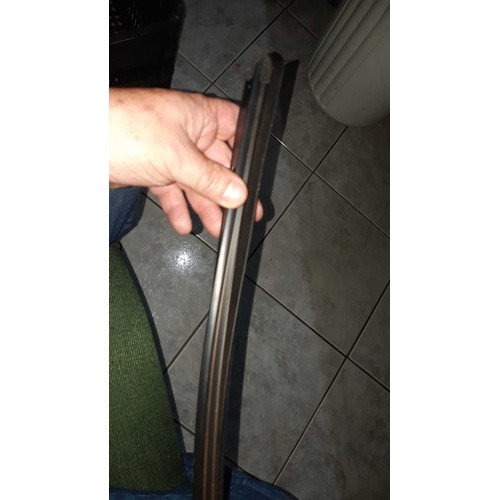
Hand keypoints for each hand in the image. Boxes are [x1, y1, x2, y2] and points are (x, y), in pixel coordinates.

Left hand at [109, 88, 262, 236]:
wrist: (79, 143)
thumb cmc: (125, 131)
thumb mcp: (177, 158)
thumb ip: (210, 179)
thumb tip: (238, 193)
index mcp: (199, 116)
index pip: (236, 128)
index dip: (249, 152)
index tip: (256, 178)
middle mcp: (187, 132)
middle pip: (217, 163)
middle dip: (228, 190)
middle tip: (241, 214)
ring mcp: (169, 151)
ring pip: (196, 181)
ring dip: (205, 205)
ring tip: (217, 229)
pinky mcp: (152, 169)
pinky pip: (173, 190)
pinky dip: (178, 207)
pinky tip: (183, 224)